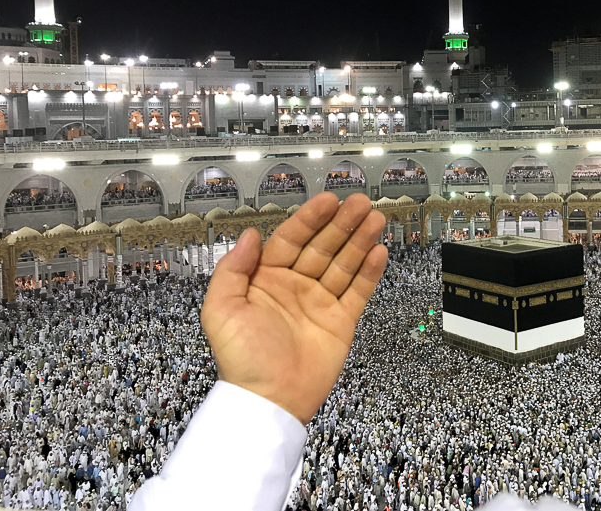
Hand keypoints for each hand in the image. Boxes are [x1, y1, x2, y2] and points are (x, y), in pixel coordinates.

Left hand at [201, 192, 387, 423]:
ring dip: (360, 240)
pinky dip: (369, 271)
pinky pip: (358, 291)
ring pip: (343, 263)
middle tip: (360, 202)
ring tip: (375, 218)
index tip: (328, 200)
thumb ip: (232, 269)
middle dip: (341, 223)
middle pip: (322, 246)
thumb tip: (250, 235)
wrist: (270, 400)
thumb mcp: (221, 310)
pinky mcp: (340, 321)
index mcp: (265, 280)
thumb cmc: (242, 359)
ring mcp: (320, 303)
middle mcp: (295, 287)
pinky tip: (379, 251)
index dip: (310, 218)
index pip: (291, 239)